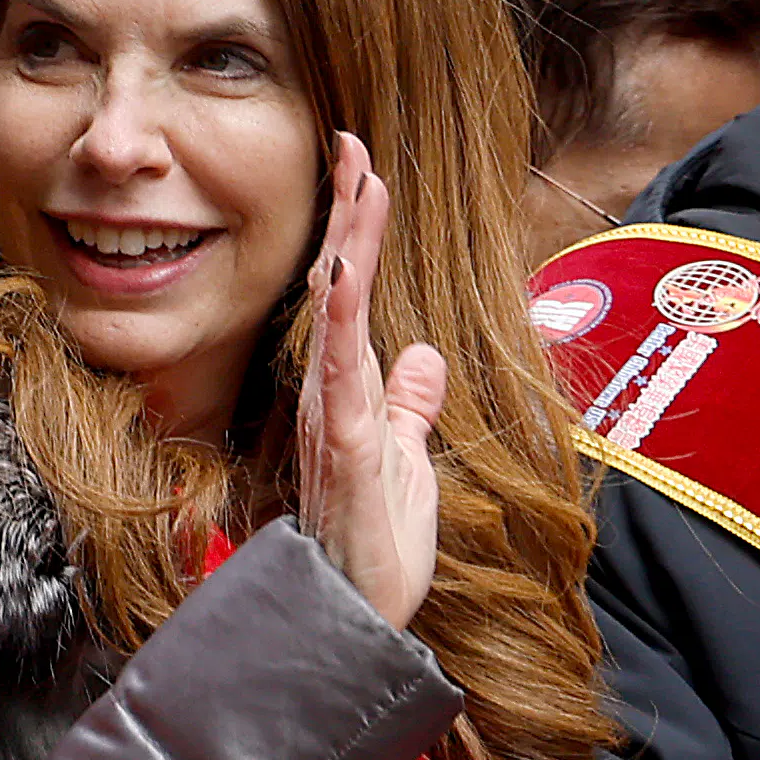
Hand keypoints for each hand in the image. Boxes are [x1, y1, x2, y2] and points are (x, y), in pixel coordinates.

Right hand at [292, 133, 451, 632]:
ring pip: (338, 313)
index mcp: (349, 392)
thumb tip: (427, 358)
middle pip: (339, 285)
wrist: (352, 616)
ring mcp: (334, 416)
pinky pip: (340, 371)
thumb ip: (412, 408)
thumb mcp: (408, 464)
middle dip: (348, 213)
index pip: (353, 295)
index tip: (363, 166)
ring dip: (348, 245)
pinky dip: (342, 319)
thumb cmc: (374, 546)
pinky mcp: (347, 446)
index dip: (358, 230)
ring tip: (358, 182)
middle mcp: (332, 394)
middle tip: (353, 143)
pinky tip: (345, 273)